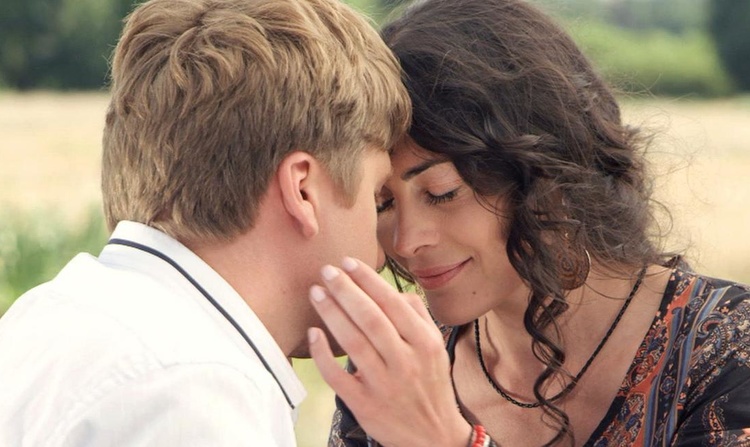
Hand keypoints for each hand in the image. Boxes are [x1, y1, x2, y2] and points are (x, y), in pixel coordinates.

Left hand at [308, 257, 471, 446]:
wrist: (434, 437)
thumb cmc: (431, 386)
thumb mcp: (436, 349)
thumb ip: (418, 317)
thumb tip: (395, 292)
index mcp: (425, 344)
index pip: (393, 304)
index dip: (368, 281)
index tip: (349, 263)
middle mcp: (406, 362)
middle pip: (370, 319)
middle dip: (346, 290)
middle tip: (327, 271)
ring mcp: (384, 385)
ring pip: (353, 343)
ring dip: (332, 314)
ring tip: (317, 292)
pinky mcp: (364, 405)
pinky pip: (338, 376)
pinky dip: (323, 354)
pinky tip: (314, 333)